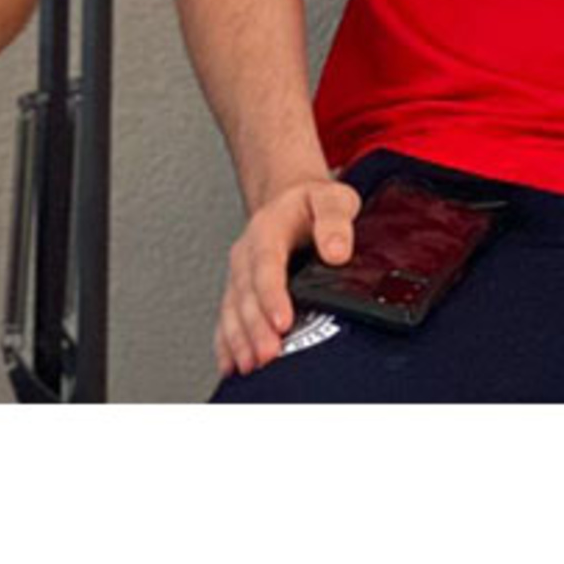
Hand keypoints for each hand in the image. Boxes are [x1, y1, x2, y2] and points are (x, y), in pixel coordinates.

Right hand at [216, 175, 358, 378]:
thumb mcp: (332, 198)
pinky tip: (232, 365)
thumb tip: (337, 251)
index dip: (272, 295)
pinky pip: (226, 319)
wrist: (289, 200)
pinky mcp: (238, 292)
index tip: (282, 322)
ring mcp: (239, 275)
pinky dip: (227, 344)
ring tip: (251, 365)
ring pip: (233, 310)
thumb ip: (335, 220)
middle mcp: (247, 253)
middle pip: (247, 294)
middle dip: (255, 328)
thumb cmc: (311, 204)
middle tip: (268, 355)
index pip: (267, 264)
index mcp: (268, 228)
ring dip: (240, 340)